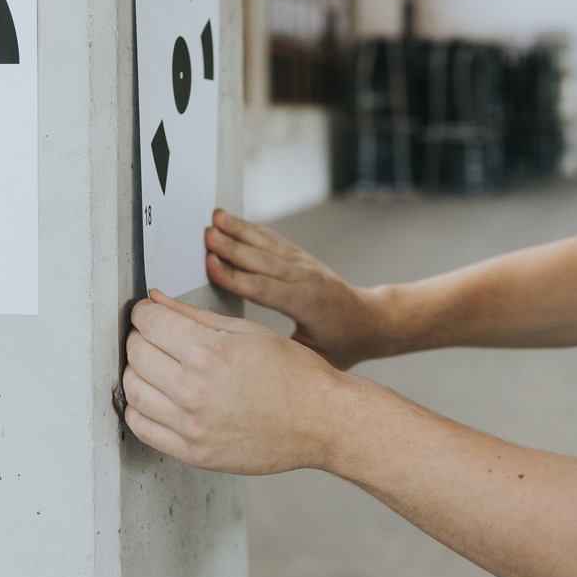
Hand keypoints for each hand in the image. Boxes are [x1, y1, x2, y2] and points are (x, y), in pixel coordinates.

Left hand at [122, 289, 364, 474]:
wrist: (322, 421)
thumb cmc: (293, 373)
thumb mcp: (246, 331)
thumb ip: (193, 315)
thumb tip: (155, 300)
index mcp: (210, 352)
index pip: (149, 322)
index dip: (144, 313)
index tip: (148, 314)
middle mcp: (195, 389)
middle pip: (136, 353)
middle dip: (140, 337)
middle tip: (154, 337)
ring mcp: (192, 425)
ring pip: (132, 389)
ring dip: (136, 371)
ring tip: (154, 366)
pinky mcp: (194, 453)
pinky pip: (142, 428)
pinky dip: (138, 409)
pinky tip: (154, 397)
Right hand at [204, 209, 392, 369]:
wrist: (371, 320)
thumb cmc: (344, 343)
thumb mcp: (316, 358)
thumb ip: (283, 352)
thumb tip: (246, 352)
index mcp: (308, 305)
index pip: (264, 289)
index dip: (235, 277)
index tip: (211, 264)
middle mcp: (306, 278)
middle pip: (262, 260)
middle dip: (232, 247)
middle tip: (205, 235)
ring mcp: (305, 265)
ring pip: (267, 244)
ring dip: (240, 230)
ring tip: (215, 218)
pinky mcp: (302, 258)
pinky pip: (274, 241)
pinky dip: (253, 230)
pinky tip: (234, 221)